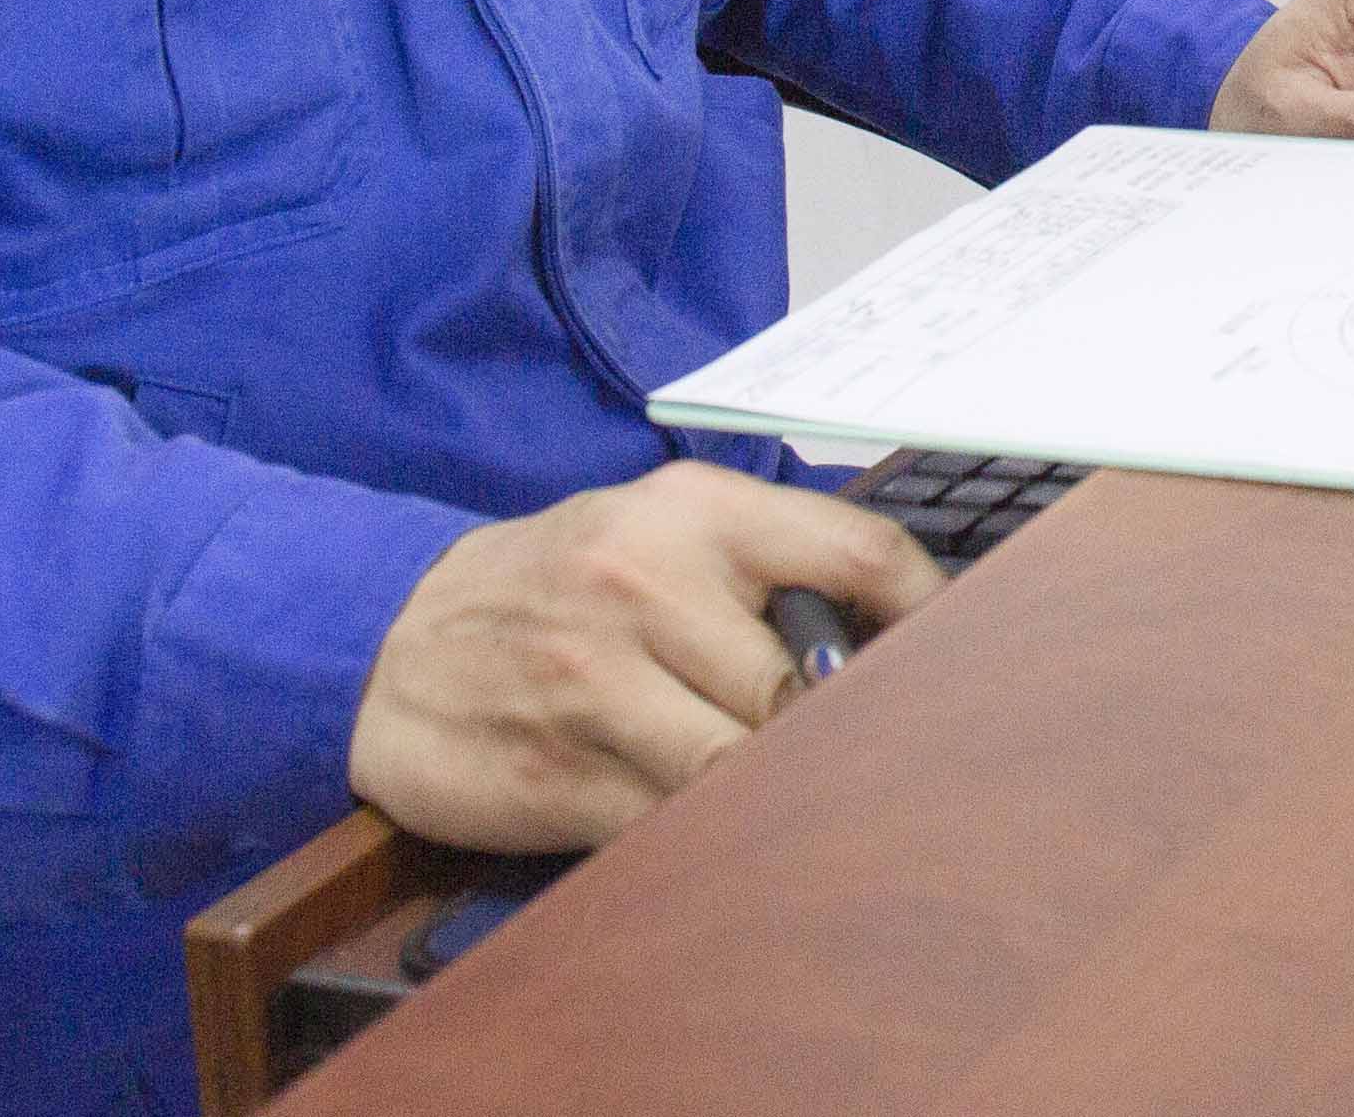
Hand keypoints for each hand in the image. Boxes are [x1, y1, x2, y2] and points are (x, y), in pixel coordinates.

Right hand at [348, 461, 942, 851]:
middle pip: (805, 684)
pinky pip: (670, 827)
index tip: (965, 659)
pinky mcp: (560, 775)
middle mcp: (646, 585)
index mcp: (691, 513)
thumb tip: (895, 632)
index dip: (930, 613)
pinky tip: (725, 834)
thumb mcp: (651, 528)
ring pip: (744, 767)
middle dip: (843, 732)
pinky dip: (709, 839)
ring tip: (805, 803)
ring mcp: (597, 684)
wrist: (388, 640)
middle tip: (882, 759)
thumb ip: (764, 563)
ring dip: (781, 794)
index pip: (856, 550)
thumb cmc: (554, 584)